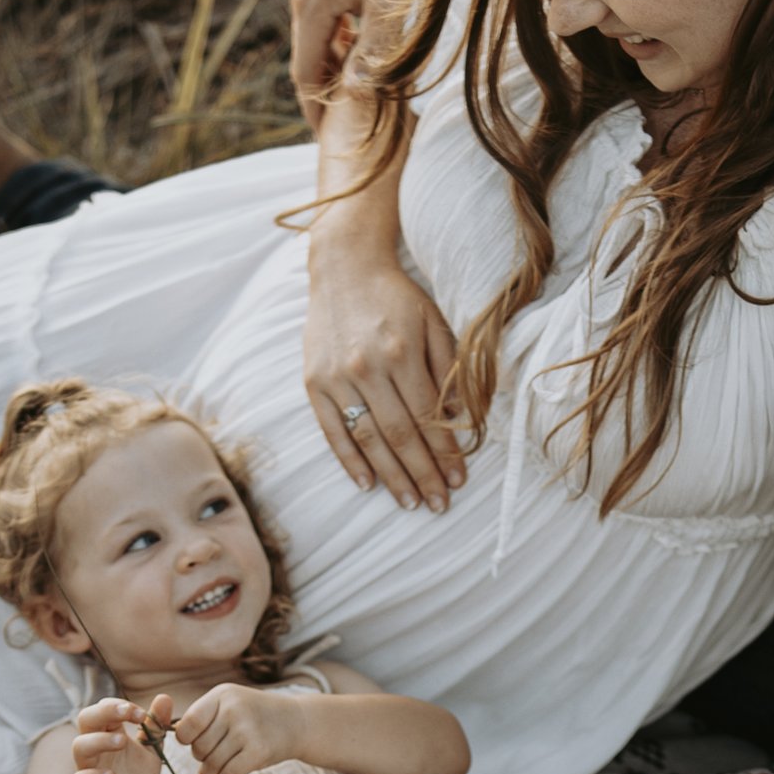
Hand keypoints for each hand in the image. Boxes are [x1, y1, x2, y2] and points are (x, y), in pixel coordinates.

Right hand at [68, 698, 162, 773]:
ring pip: (79, 746)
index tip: (142, 714)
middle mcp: (95, 747)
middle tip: (128, 713)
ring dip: (99, 740)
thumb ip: (156, 726)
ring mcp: (87, 768)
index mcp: (108, 733)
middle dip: (105, 711)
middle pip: (86, 718)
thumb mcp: (152, 750)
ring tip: (123, 742)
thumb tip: (164, 697)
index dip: (120, 706)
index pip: (104, 708)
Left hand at [168, 682, 301, 773]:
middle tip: (214, 754)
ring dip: (213, 771)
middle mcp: (233, 709)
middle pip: (199, 747)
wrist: (296, 721)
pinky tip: (232, 771)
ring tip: (220, 766)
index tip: (194, 741)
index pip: (187, 724)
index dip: (185, 738)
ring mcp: (247, 729)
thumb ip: (201, 718)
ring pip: (212, 764)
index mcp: (221, 695)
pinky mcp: (260, 750)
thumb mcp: (228, 703)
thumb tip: (170, 736)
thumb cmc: (253, 716)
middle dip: (202, 756)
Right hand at [286, 0, 437, 115]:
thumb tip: (352, 101)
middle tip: (351, 127)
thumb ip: (373, 59)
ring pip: (317, 38)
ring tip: (361, 97)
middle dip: (326, 92)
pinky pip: (326, 17)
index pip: (305, 74)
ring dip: (335, 67)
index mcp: (312, 1)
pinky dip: (341, 41)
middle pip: (307, 57)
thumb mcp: (396, 13)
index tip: (334, 141)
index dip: (317, 113)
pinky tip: (365, 55)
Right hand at [303, 225, 466, 511]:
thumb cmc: (397, 297)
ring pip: (368, 439)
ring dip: (391, 476)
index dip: (445, 453)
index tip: (458, 480)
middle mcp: (367, 367)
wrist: (345, 268)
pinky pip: (333, 431)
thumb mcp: (434, 322)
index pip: (428, 417)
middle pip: (400, 435)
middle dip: (422, 475)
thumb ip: (448, 369)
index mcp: (401, 352)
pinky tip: (367, 484)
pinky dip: (349, 461)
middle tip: (438, 504)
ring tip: (410, 503)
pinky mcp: (313, 382)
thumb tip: (460, 419)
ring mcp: (336, 377)